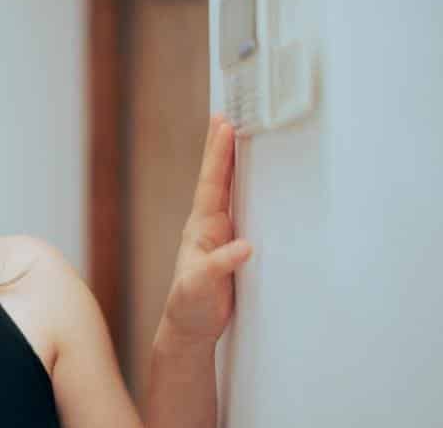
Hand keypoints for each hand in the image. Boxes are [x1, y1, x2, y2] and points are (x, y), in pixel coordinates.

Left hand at [161, 114, 252, 347]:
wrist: (189, 329)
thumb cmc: (189, 308)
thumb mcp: (200, 287)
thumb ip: (220, 267)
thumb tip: (244, 246)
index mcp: (201, 228)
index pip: (212, 183)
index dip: (218, 154)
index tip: (223, 126)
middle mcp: (209, 226)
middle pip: (217, 178)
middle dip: (221, 146)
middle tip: (225, 114)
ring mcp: (219, 234)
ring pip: (227, 191)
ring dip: (231, 163)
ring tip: (235, 134)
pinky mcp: (231, 246)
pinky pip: (240, 209)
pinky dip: (246, 189)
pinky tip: (254, 180)